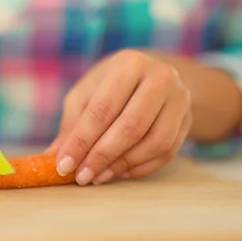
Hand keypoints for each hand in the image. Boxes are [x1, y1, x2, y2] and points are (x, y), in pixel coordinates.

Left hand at [46, 49, 191, 184]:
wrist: (150, 75)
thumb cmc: (109, 86)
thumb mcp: (85, 95)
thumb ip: (72, 124)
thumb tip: (53, 158)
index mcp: (129, 64)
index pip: (103, 108)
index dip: (82, 141)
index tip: (65, 166)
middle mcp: (160, 77)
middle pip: (131, 126)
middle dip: (103, 156)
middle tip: (82, 177)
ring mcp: (179, 98)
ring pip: (154, 142)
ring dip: (123, 165)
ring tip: (98, 176)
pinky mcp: (188, 119)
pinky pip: (167, 152)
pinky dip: (140, 167)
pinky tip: (119, 172)